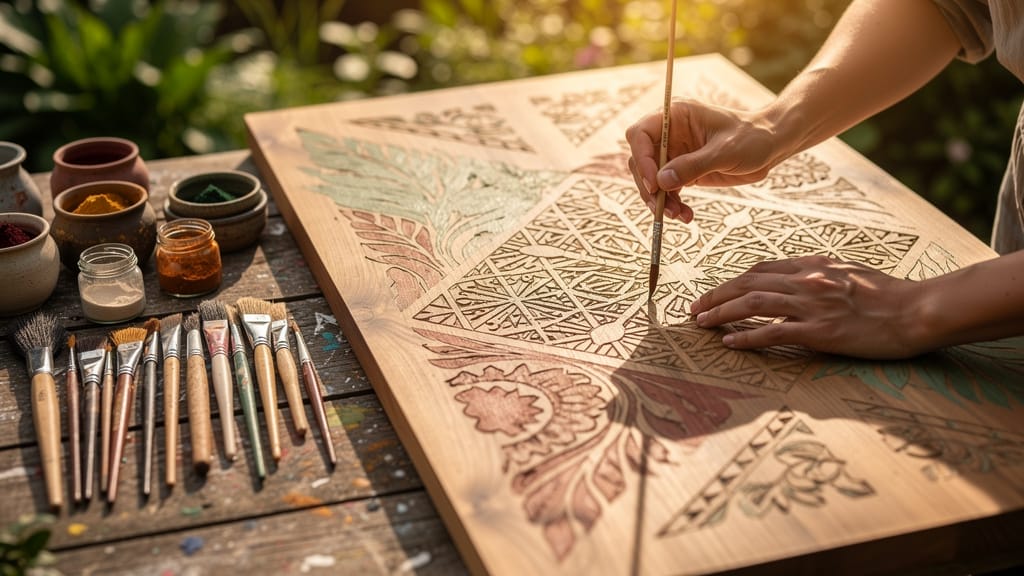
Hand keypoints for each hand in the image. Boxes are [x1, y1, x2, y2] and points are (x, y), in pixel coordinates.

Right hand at [625, 100, 782, 221]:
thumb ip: (693, 165)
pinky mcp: (681, 172)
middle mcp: (669, 134)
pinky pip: (665, 190)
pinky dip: (671, 205)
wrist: (770, 147)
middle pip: (640, 160)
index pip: (640, 134)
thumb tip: (662, 181)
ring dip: (659, 200)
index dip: (642, 158)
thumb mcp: (726, 151)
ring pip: (650, 180)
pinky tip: (685, 215)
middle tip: (661, 206)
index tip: (654, 183)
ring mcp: (674, 153)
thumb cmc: (752, 138)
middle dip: (648, 186)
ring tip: (677, 215)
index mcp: (676, 116)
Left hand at [689, 256, 922, 358]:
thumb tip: (796, 277)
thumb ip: (819, 273)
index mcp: (813, 266)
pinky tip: (729, 342)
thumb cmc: (888, 294)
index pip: (761, 269)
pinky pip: (774, 332)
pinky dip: (747, 336)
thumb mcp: (849, 272)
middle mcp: (808, 281)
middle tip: (694, 308)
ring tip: (701, 323)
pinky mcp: (820, 332)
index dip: (732, 281)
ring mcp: (812, 306)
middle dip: (716, 295)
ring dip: (721, 313)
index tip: (714, 292)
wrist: (916, 311)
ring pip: (753, 303)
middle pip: (748, 283)